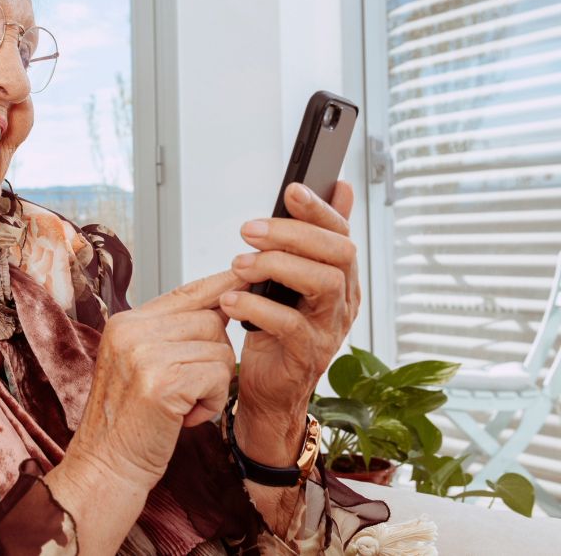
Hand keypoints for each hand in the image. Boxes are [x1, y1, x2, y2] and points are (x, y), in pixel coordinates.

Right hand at [64, 270, 242, 489]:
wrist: (106, 467)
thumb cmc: (130, 422)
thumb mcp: (142, 366)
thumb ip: (171, 335)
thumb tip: (223, 306)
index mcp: (126, 322)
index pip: (186, 292)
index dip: (222, 287)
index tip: (248, 280)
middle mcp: (132, 331)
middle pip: (211, 319)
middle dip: (216, 356)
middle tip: (191, 390)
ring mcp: (144, 354)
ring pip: (220, 349)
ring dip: (214, 384)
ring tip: (184, 407)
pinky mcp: (162, 382)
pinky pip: (218, 376)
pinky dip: (213, 403)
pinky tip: (186, 418)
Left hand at [219, 181, 360, 464]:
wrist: (268, 389)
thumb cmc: (277, 330)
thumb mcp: (293, 278)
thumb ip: (314, 237)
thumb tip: (341, 188)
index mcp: (341, 277)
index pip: (341, 234)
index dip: (319, 209)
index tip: (291, 191)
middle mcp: (343, 300)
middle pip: (338, 253)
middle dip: (293, 234)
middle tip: (249, 230)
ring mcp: (329, 329)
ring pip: (323, 284)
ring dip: (277, 266)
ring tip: (239, 265)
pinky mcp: (308, 356)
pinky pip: (292, 326)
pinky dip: (259, 308)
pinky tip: (232, 300)